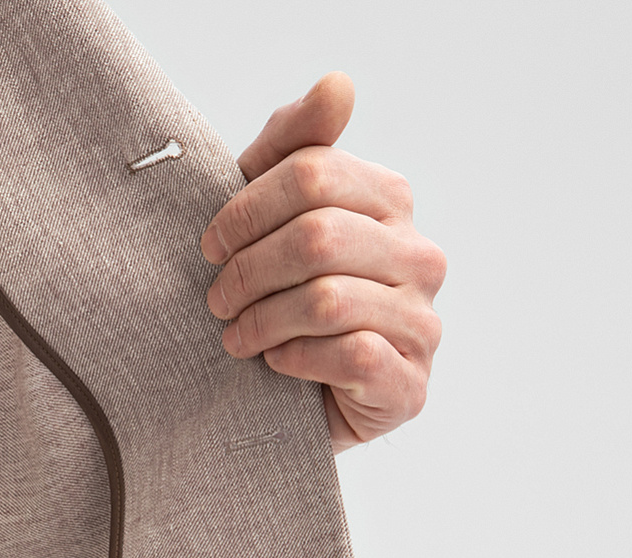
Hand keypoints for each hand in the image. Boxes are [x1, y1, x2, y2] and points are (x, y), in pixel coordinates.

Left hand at [199, 73, 446, 452]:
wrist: (298, 401)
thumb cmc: (284, 298)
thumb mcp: (274, 217)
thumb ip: (296, 147)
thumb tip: (339, 83)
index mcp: (391, 201)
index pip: (313, 173)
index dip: (247, 207)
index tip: (209, 245)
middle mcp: (420, 257)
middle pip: (318, 236)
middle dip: (250, 269)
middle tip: (215, 300)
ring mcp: (422, 321)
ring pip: (329, 299)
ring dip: (264, 319)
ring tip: (235, 337)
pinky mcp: (410, 383)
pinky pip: (351, 354)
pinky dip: (297, 358)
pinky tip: (275, 363)